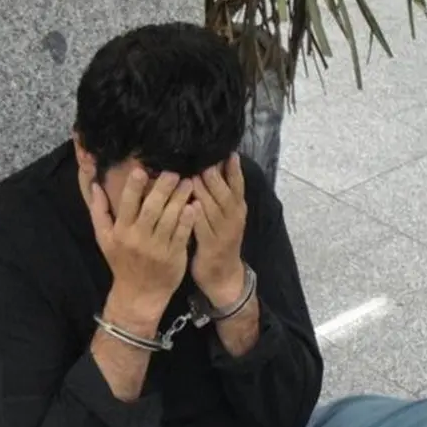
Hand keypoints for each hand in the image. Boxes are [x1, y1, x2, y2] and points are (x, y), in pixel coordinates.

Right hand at [78, 163, 194, 320]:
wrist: (139, 294)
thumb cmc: (121, 262)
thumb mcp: (104, 239)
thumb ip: (99, 211)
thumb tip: (95, 184)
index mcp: (121, 232)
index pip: (127, 205)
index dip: (134, 187)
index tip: (142, 170)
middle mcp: (138, 239)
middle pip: (152, 208)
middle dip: (163, 188)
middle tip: (174, 172)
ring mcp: (158, 248)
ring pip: (170, 219)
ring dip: (180, 199)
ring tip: (188, 183)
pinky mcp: (174, 256)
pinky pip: (182, 234)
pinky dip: (188, 220)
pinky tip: (194, 205)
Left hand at [191, 153, 246, 307]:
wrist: (223, 276)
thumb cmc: (220, 240)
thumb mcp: (225, 216)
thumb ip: (220, 194)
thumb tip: (210, 166)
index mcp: (238, 208)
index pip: (238, 183)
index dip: (233, 168)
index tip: (226, 150)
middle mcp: (233, 217)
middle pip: (224, 191)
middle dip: (214, 175)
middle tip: (201, 159)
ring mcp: (223, 232)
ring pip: (213, 207)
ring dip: (203, 191)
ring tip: (191, 175)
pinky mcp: (210, 245)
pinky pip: (202, 227)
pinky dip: (196, 215)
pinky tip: (189, 204)